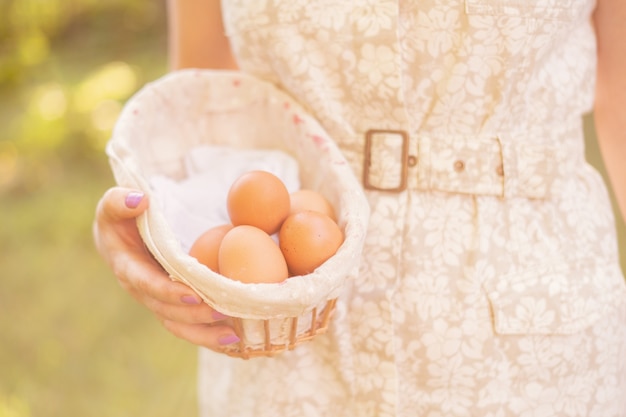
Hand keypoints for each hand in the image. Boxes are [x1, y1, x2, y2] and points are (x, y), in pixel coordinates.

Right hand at [93, 186, 240, 349]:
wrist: (121, 235)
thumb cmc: (120, 217)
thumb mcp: (112, 205)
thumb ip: (120, 201)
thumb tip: (140, 200)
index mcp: (127, 267)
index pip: (147, 284)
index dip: (168, 292)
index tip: (193, 296)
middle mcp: (143, 290)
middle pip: (167, 311)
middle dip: (194, 316)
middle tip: (223, 312)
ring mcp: (158, 299)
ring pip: (179, 325)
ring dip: (205, 335)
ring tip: (234, 339)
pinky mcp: (173, 303)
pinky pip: (189, 324)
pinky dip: (209, 334)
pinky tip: (236, 339)